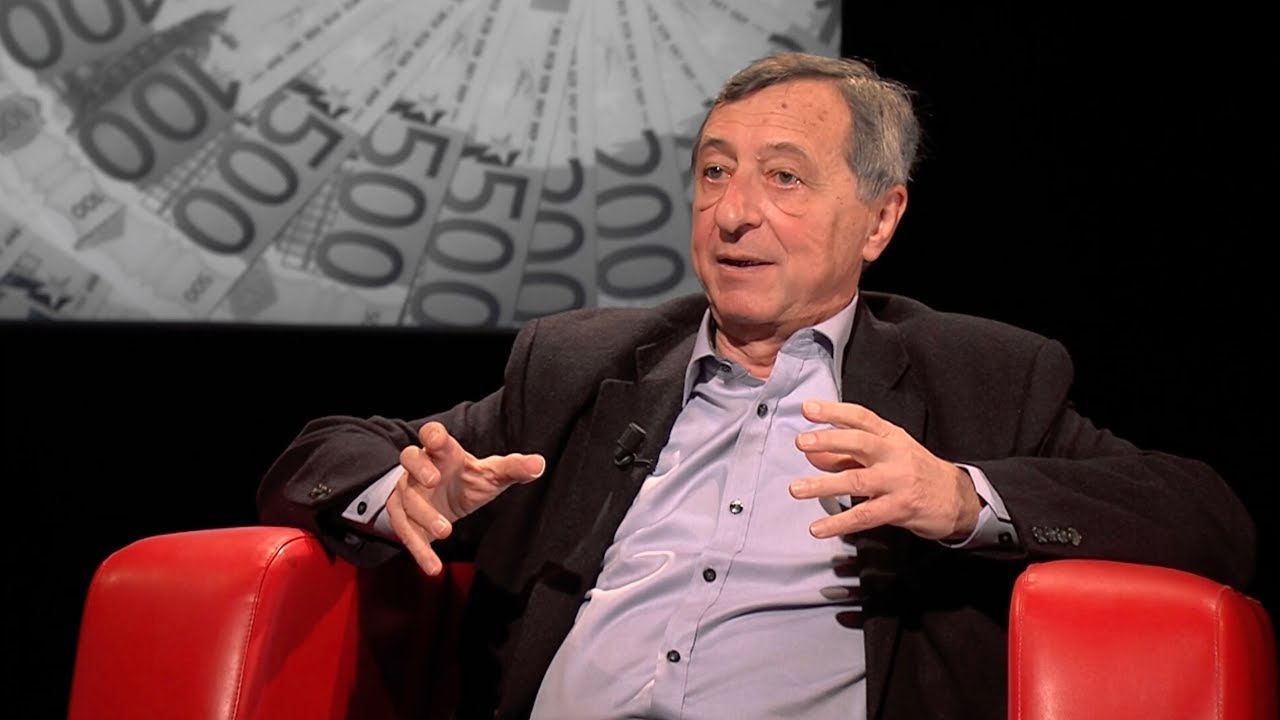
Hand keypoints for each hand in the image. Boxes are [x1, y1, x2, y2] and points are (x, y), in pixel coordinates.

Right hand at [386, 421, 545, 574]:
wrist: (443, 499)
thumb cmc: (466, 480)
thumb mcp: (491, 474)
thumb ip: (513, 468)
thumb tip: (539, 464)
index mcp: (442, 452)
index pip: (432, 434)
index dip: (433, 435)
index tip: (436, 440)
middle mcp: (420, 468)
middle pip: (409, 458)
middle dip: (419, 469)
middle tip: (434, 481)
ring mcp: (408, 492)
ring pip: (406, 499)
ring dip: (423, 515)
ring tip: (445, 531)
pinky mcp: (403, 518)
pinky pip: (404, 532)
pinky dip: (418, 550)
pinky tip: (432, 567)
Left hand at [788, 400, 981, 541]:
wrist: (957, 498)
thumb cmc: (914, 472)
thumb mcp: (884, 455)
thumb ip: (846, 454)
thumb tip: (812, 453)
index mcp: (890, 436)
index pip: (861, 417)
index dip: (833, 411)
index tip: (807, 409)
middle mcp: (894, 454)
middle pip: (859, 442)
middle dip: (829, 440)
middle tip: (801, 442)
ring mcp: (898, 481)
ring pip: (856, 481)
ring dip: (823, 485)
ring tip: (797, 489)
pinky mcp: (900, 508)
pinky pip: (864, 516)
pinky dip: (839, 523)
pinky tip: (819, 527)